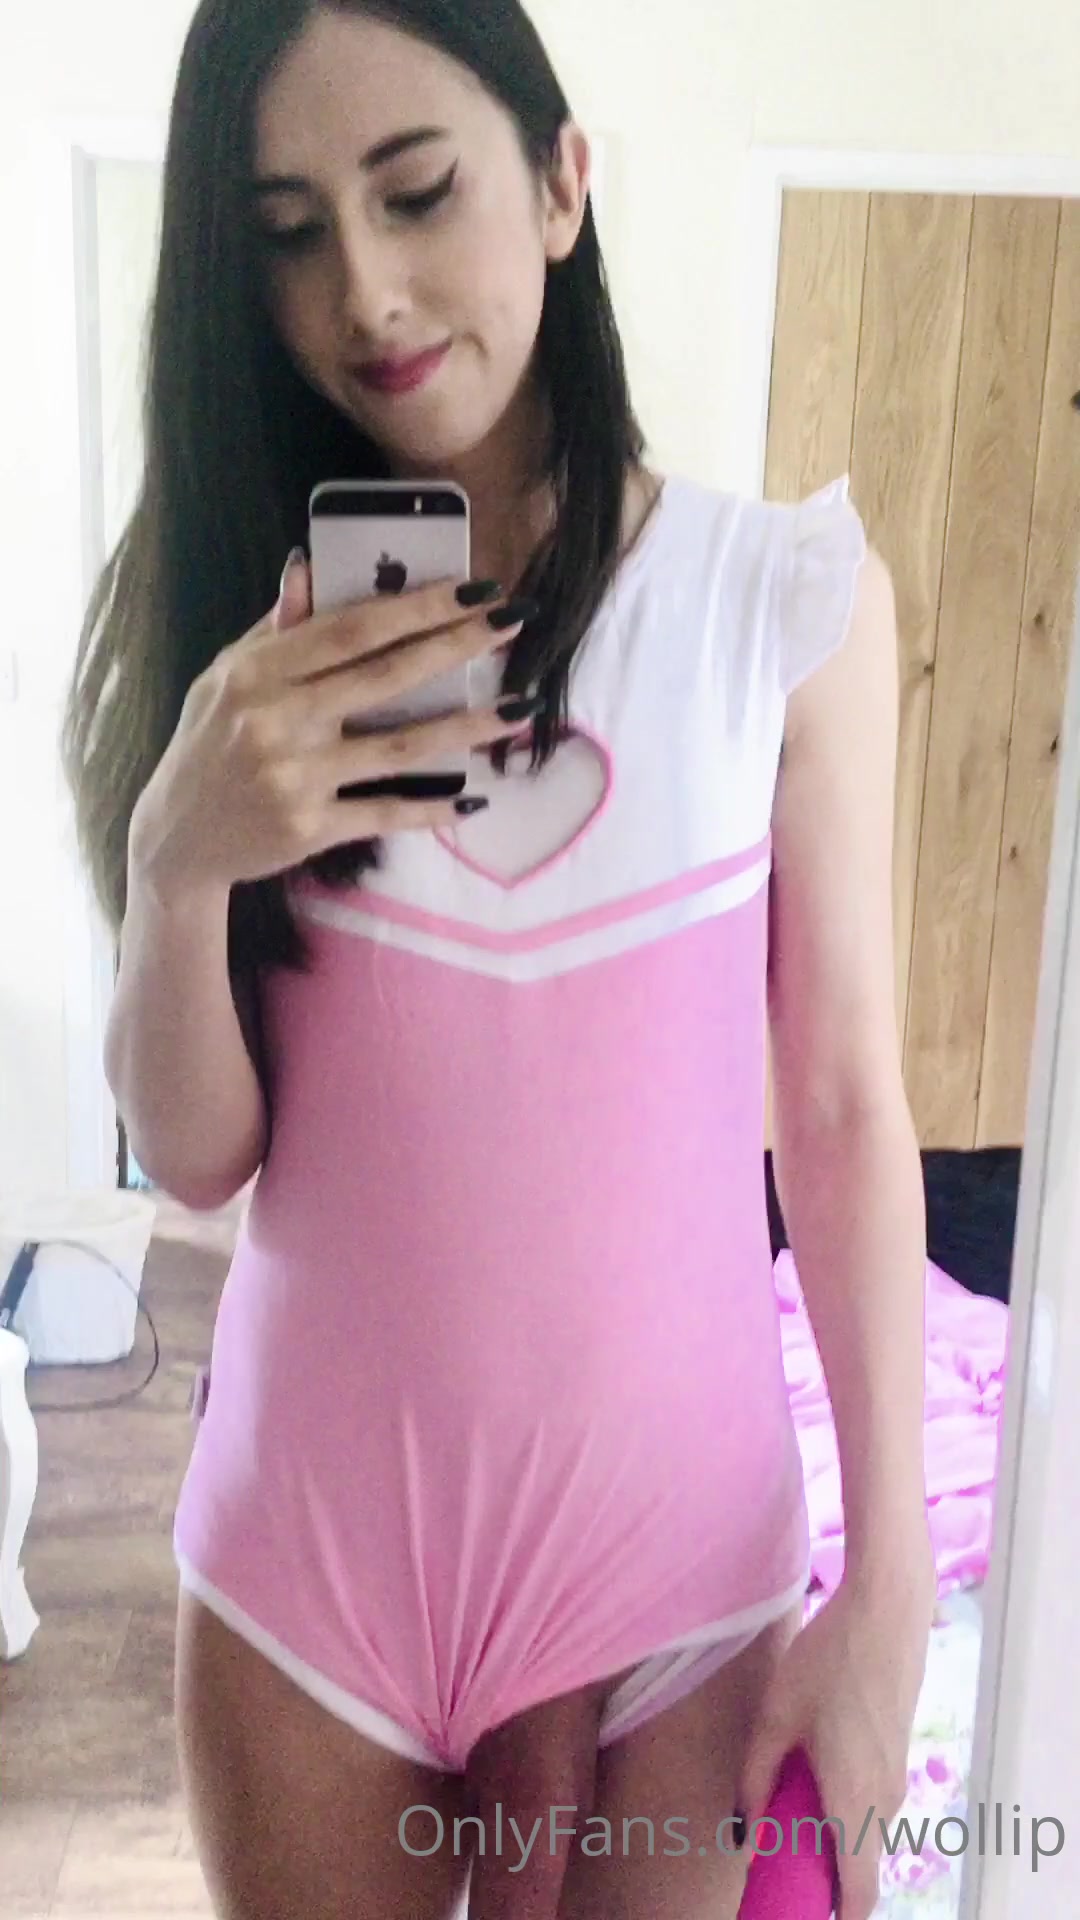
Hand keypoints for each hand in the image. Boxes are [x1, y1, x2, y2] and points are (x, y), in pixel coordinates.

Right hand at [130, 555, 534, 895]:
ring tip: (520, 707)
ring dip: (468, 727)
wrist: (178, 838)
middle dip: (458, 645)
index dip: (419, 605)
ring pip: (400, 747)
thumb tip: (309, 564)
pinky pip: (387, 813)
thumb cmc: (210, 743)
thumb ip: (276, 628)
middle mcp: (278, 720)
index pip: (354, 628)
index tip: (475, 586)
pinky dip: (433, 806)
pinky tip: (475, 797)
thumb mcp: (225, 675)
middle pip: (387, 676)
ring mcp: (297, 777)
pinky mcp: (311, 828)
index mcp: (260, 672)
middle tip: (516, 622)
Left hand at [738, 1562, 934, 1918]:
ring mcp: (897, 1777)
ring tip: (783, 1807)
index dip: (833, 1913)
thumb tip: (744, 1828)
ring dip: (830, 1835)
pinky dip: (843, 1808)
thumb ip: (757, 1776)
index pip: (858, 1893)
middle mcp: (885, 1800)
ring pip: (865, 1832)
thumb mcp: (777, 1715)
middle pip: (859, 1865)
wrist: (887, 1610)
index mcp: (854, 1801)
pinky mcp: (898, 1753)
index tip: (797, 1907)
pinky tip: (810, 1773)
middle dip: (821, 1873)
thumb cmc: (829, 1660)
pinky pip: (871, 1803)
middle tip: (774, 1852)